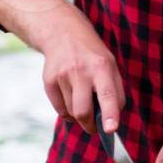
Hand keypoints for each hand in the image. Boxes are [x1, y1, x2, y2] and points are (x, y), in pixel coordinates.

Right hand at [38, 13, 124, 134]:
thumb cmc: (92, 55)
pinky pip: (59, 110)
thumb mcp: (110, 65)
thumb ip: (114, 92)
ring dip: (79, 116)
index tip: (111, 130)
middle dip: (90, 126)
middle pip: (83, 111)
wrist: (62, 33)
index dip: (110, 114)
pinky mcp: (48, 80)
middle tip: (96, 128)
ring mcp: (62, 75)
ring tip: (83, 101)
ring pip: (71, 113)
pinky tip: (71, 98)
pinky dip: (67, 112)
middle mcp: (80, 71)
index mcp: (101, 66)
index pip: (107, 95)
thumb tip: (110, 121)